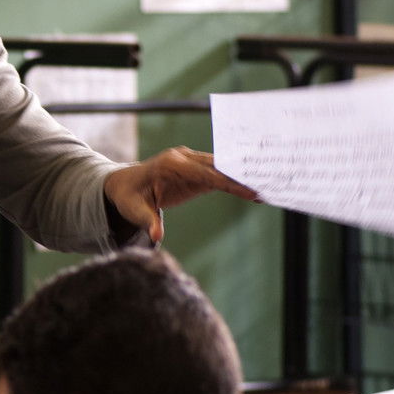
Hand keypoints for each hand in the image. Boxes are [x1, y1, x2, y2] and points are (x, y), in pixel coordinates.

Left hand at [103, 147, 258, 244]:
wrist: (123, 184)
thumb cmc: (128, 196)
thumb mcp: (134, 210)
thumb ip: (148, 222)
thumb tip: (156, 236)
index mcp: (171, 164)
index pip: (206, 173)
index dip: (230, 182)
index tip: (251, 191)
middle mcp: (183, 157)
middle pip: (219, 167)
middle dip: (244, 177)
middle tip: (271, 186)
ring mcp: (190, 161)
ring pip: (222, 168)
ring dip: (243, 177)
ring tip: (269, 188)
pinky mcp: (195, 170)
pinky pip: (218, 175)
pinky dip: (234, 182)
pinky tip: (253, 190)